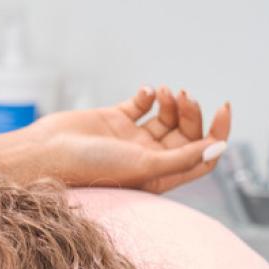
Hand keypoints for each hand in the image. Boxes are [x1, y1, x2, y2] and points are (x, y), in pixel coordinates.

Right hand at [23, 86, 231, 193]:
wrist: (45, 153)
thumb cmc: (91, 168)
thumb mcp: (144, 165)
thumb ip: (185, 157)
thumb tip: (221, 148)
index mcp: (160, 176)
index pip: (202, 156)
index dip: (218, 133)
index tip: (223, 109)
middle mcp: (149, 159)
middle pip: (187, 133)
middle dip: (191, 112)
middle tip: (182, 96)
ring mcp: (131, 139)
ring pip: (167, 117)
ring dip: (172, 101)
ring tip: (164, 92)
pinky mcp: (114, 120)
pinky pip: (140, 105)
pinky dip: (148, 95)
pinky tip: (143, 92)